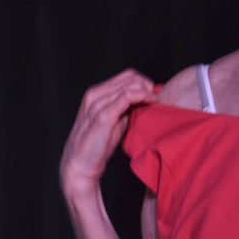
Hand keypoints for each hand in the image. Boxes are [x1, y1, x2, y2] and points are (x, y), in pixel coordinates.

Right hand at [60, 69, 155, 196]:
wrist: (81, 163)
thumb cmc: (98, 144)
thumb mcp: (115, 120)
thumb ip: (126, 108)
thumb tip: (145, 100)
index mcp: (97, 93)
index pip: (127, 76)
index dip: (144, 82)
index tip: (155, 94)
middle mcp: (95, 94)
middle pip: (130, 77)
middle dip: (148, 85)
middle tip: (157, 98)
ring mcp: (97, 103)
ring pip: (130, 84)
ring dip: (147, 91)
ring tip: (156, 101)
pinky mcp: (103, 115)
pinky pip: (127, 96)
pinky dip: (142, 96)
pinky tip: (151, 102)